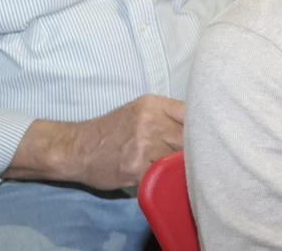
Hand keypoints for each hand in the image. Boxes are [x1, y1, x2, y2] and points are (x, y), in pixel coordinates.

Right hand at [7, 94, 184, 189]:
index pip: (191, 113)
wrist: (77, 148)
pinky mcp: (136, 167)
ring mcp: (143, 144)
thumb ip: (167, 115)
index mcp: (153, 104)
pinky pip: (162, 175)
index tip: (204, 139)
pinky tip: (163, 179)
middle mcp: (149, 120)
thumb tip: (201, 127)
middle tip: (194, 160)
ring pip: (177, 158)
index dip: (201, 129)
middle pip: (189, 137)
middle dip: (193, 151)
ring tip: (177, 170)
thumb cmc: (112, 131)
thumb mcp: (139, 111)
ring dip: (179, 167)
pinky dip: (165, 179)